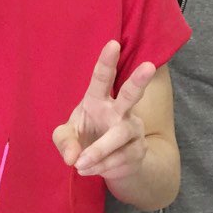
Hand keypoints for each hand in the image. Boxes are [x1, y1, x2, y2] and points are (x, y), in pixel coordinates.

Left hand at [53, 40, 155, 182]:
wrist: (109, 163)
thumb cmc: (84, 137)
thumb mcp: (66, 137)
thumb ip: (64, 142)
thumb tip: (72, 157)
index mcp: (97, 99)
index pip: (102, 77)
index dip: (107, 61)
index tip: (112, 43)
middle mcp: (119, 110)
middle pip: (130, 94)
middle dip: (138, 80)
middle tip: (148, 65)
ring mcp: (132, 129)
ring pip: (118, 137)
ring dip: (97, 153)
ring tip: (80, 165)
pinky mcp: (139, 149)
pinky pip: (119, 159)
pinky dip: (101, 167)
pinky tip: (91, 168)